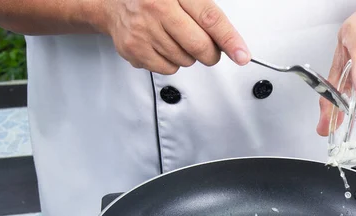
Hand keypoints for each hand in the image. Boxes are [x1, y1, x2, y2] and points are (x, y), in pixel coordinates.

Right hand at [99, 0, 250, 73]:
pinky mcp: (134, 50)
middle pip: (199, 46)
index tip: (242, 55)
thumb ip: (206, 14)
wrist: (113, 2)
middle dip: (210, 53)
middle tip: (208, 47)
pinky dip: (170, 62)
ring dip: (187, 54)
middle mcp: (157, 9)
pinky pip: (167, 69)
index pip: (210, 19)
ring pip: (185, 60)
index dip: (229, 39)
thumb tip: (232, 43)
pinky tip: (161, 45)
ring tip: (173, 37)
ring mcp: (143, 31)